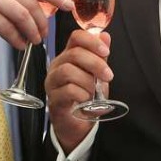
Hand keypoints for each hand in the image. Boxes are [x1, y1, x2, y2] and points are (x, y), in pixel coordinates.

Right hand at [0, 0, 73, 48]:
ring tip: (32, 42)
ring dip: (31, 32)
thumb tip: (37, 9)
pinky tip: (18, 45)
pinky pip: (9, 29)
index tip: (67, 5)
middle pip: (32, 3)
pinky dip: (17, 39)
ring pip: (23, 16)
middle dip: (42, 22)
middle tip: (43, 35)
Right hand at [45, 30, 112, 151]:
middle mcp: (57, 66)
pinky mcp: (53, 99)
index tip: (106, 51)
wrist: (79, 124)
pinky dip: (82, 94)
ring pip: (68, 71)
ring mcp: (53, 82)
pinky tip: (86, 101)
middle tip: (108, 76)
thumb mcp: (97, 76)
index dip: (91, 41)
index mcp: (68, 56)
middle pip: (73, 54)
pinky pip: (68, 90)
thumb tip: (105, 35)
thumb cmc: (86, 98)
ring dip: (87, 82)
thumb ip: (100, 57)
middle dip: (95, 64)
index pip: (76, 37)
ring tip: (93, 92)